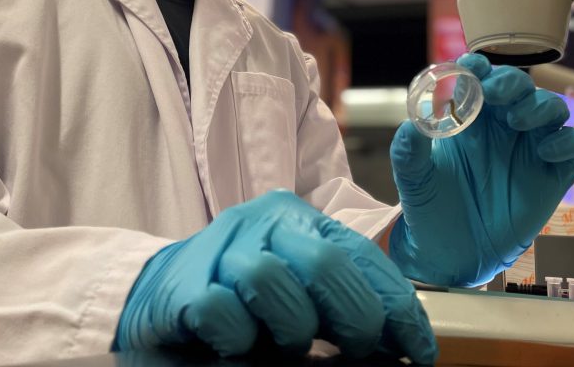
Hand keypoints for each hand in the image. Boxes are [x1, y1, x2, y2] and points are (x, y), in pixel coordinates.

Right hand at [115, 190, 436, 363]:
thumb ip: (340, 308)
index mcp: (298, 220)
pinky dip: (236, 338)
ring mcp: (220, 249)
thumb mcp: (300, 296)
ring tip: (283, 342)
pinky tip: (235, 342)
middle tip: (356, 349)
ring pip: (272, 283)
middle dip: (354, 318)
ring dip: (289, 328)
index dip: (398, 308)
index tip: (418, 352)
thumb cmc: (241, 301)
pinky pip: (221, 311)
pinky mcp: (183, 284)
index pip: (362, 256)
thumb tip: (400, 346)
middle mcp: (261, 223)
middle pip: (325, 263)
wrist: (156, 295)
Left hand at [389, 53, 573, 286]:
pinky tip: (545, 152)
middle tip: (495, 93)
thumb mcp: (413, 177)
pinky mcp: (552, 175)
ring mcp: (531, 149)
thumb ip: (408, 150)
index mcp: (472, 117)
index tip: (471, 67)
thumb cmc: (432, 207)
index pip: (481, 79)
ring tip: (517, 121)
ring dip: (540, 106)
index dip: (479, 67)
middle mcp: (504, 127)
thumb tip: (411, 125)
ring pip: (553, 109)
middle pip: (520, 87)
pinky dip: (566, 142)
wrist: (451, 254)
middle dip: (511, 82)